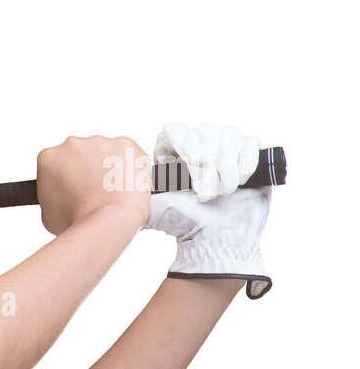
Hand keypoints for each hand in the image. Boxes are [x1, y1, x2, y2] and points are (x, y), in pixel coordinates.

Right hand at [37, 135, 150, 235]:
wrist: (108, 222)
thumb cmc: (78, 222)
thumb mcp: (47, 213)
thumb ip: (52, 194)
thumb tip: (63, 195)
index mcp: (49, 157)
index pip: (54, 163)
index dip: (64, 178)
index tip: (71, 190)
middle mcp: (72, 144)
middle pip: (78, 154)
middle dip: (84, 169)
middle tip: (92, 192)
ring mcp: (100, 142)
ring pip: (103, 151)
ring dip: (106, 166)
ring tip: (111, 191)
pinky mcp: (125, 144)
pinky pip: (127, 153)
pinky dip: (128, 166)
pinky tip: (126, 184)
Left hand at [146, 121, 272, 298]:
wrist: (212, 239)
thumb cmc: (182, 222)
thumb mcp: (152, 206)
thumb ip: (138, 190)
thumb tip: (119, 179)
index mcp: (171, 151)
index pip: (177, 130)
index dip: (187, 146)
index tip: (192, 168)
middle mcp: (197, 143)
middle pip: (207, 132)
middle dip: (208, 164)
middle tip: (205, 192)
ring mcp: (224, 147)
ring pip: (229, 136)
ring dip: (227, 168)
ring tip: (221, 193)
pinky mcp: (247, 154)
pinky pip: (249, 144)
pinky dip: (245, 164)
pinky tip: (239, 182)